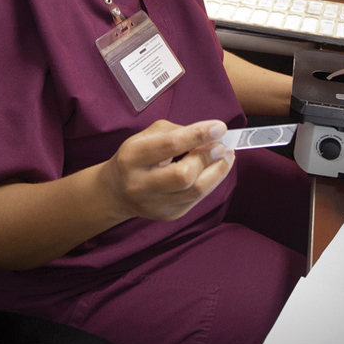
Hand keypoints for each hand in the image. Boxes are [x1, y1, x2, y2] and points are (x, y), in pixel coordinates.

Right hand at [104, 119, 234, 221]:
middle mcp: (141, 184)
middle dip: (207, 157)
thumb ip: (177, 132)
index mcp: (133, 157)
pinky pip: (198, 198)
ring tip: (226, 156)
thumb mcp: (148, 136)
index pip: (170, 145)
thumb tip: (210, 137)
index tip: (220, 127)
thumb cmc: (137, 156)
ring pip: (196, 190)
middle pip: (184, 175)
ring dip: (218, 171)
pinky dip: (213, 181)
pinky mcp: (169, 215)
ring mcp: (155, 204)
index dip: (198, 135)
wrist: (117, 192)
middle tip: (221, 146)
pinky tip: (217, 169)